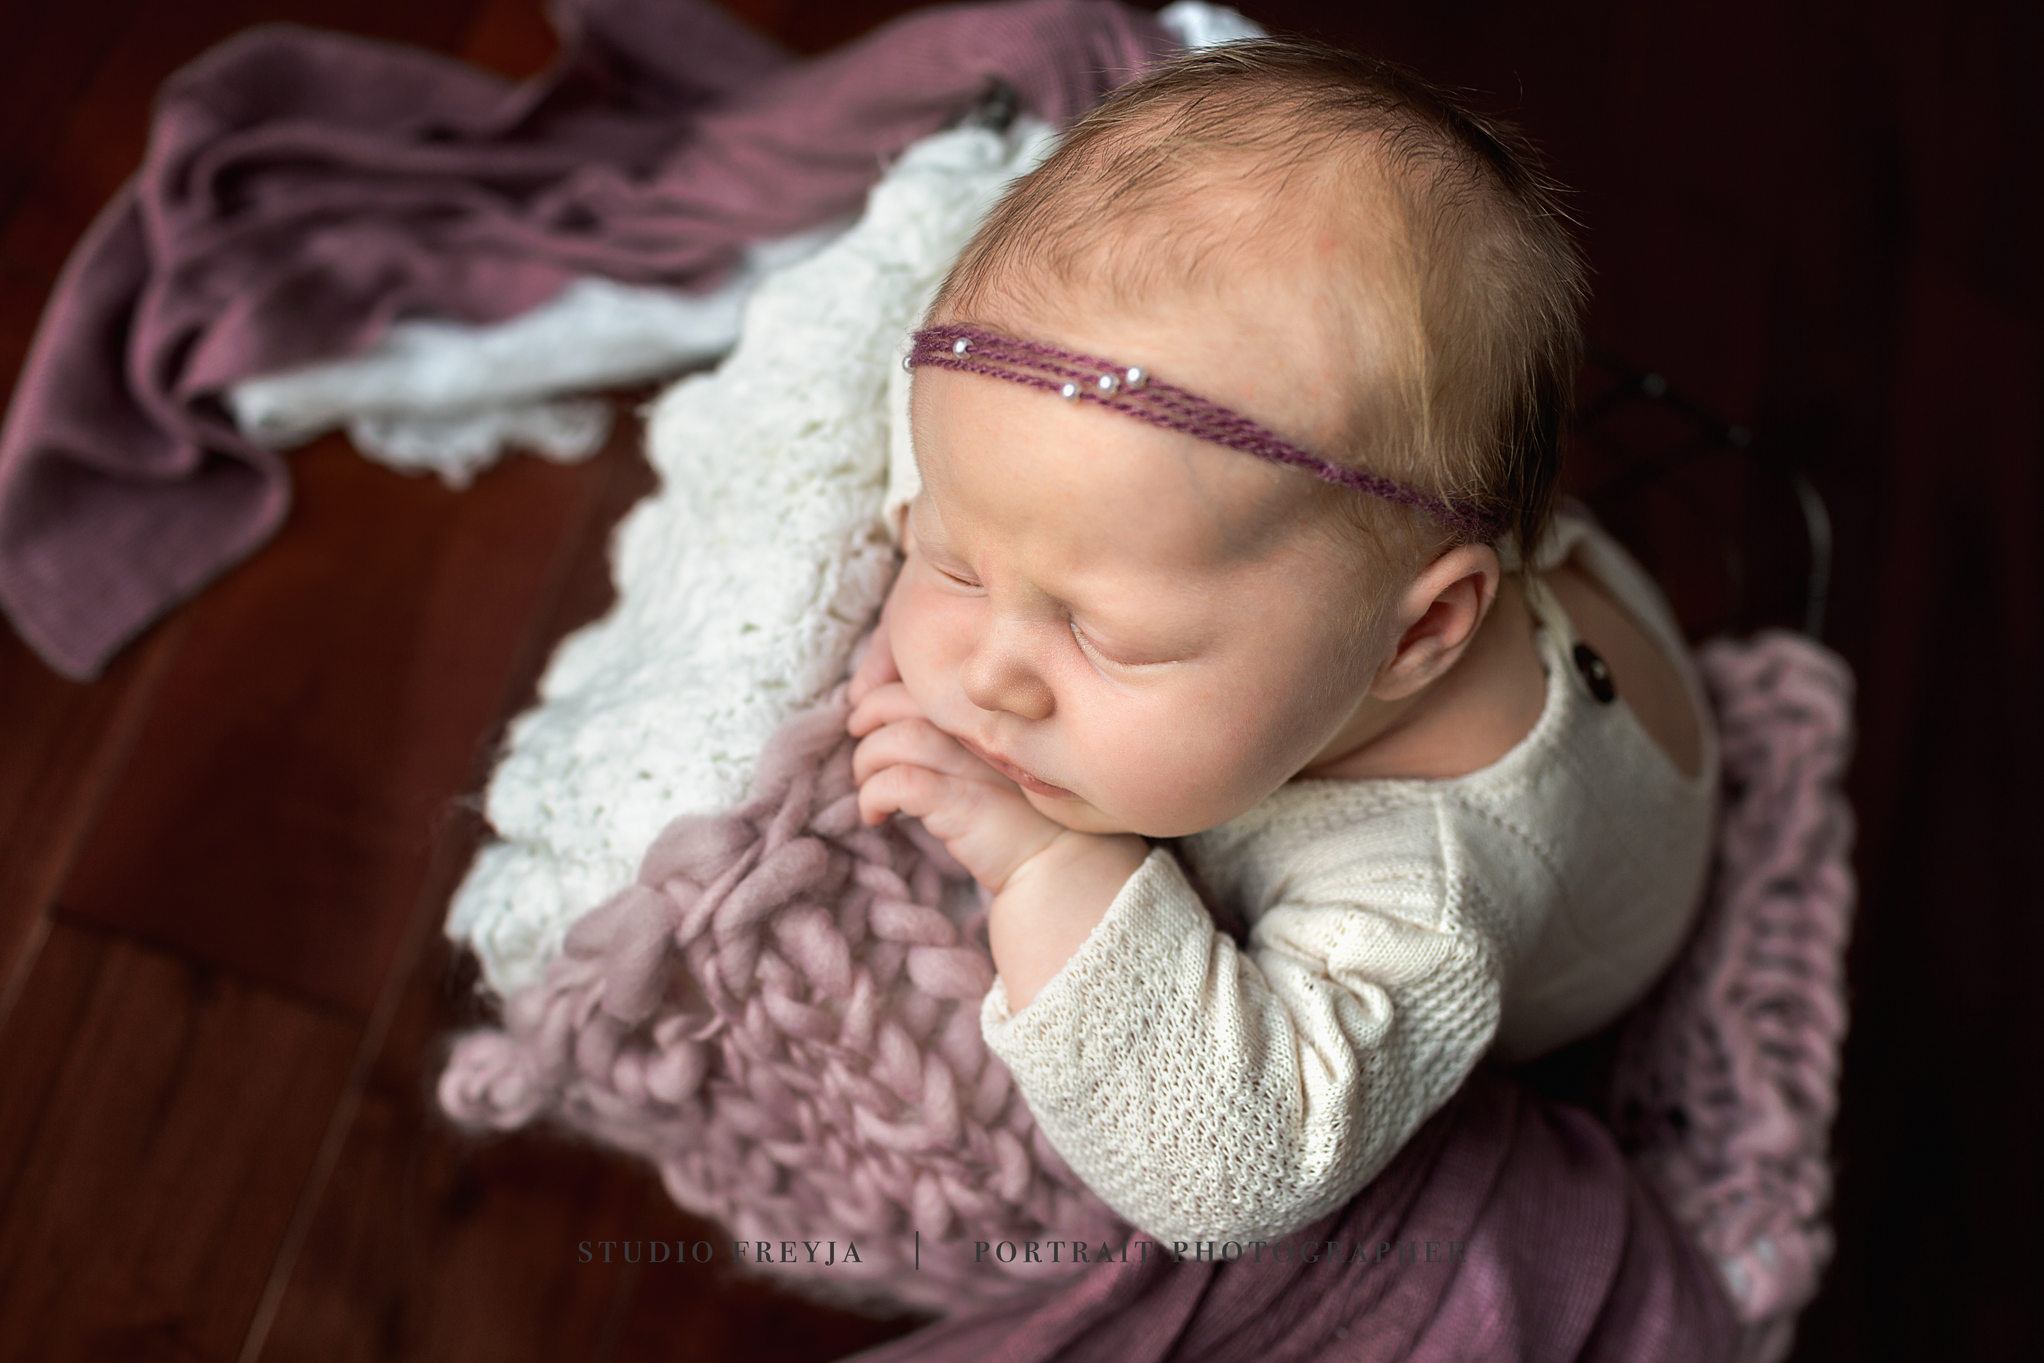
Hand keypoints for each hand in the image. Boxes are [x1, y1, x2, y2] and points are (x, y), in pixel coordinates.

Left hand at [847, 615, 1146, 1008]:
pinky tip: (874, 816)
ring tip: (864, 781)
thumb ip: (960, 741)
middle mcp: (982, 732)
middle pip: (905, 698)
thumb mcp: (992, 765)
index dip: (887, 685)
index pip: (927, 678)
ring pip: (896, 739)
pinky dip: (873, 795)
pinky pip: (900, 783)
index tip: (870, 709)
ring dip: (866, 759)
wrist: (1060, 867)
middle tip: (856, 731)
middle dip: (869, 710)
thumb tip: (900, 728)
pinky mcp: (961, 804)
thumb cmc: (1023, 817)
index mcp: (989, 716)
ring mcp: (973, 767)